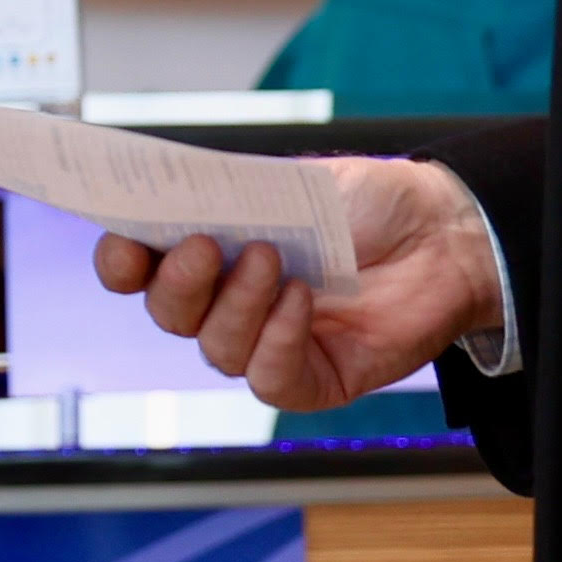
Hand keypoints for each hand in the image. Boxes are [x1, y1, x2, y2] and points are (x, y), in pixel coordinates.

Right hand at [91, 157, 505, 411]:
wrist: (442, 233)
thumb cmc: (363, 204)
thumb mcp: (285, 182)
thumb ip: (223, 194)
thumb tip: (163, 193)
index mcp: (208, 250)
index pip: (137, 269)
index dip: (119, 262)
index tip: (124, 244)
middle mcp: (229, 302)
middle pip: (167, 314)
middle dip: (175, 283)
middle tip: (203, 245)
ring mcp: (268, 343)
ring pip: (215, 348)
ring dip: (236, 304)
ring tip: (273, 260)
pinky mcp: (312, 379)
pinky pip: (269, 378)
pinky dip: (278, 339)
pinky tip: (304, 301)